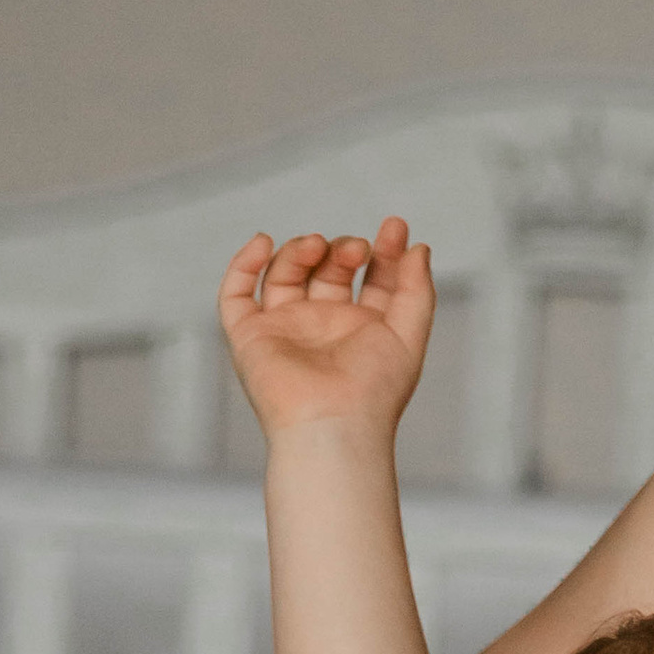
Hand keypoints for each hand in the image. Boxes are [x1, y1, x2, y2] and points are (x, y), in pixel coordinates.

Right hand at [219, 216, 435, 441]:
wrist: (333, 425)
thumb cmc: (374, 393)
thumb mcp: (409, 334)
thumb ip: (416, 289)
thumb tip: (417, 247)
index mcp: (361, 330)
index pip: (371, 279)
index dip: (384, 251)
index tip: (395, 228)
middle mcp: (322, 328)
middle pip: (327, 270)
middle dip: (342, 251)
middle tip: (357, 250)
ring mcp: (284, 331)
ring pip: (284, 273)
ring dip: (301, 250)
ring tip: (318, 246)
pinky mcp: (250, 337)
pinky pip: (236, 295)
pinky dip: (244, 264)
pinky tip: (263, 242)